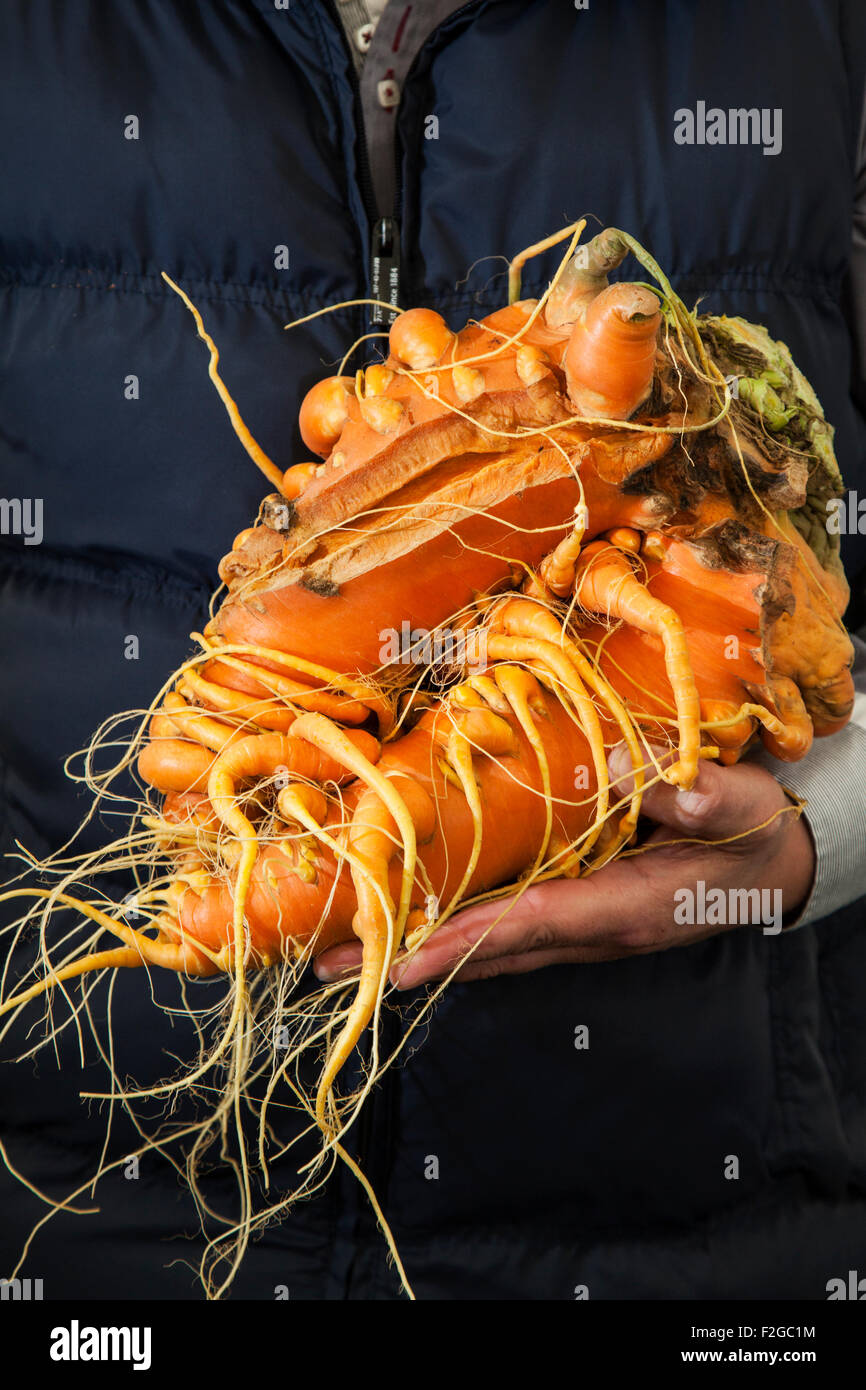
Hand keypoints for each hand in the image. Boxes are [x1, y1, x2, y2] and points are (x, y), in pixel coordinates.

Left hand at [313, 744, 815, 988]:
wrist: (775, 863)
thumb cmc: (756, 832)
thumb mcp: (740, 804)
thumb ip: (694, 797)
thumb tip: (623, 772)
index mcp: (630, 907)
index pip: (534, 924)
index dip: (466, 941)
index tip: (400, 960)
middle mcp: (597, 927)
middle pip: (494, 951)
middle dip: (415, 959)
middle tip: (334, 968)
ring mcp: (586, 925)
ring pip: (494, 947)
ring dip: (424, 950)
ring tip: (349, 955)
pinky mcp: (581, 910)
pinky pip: (509, 929)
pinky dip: (458, 932)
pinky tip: (416, 924)